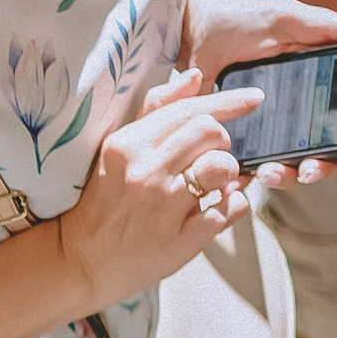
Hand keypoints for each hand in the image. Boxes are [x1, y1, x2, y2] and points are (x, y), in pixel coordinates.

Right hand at [54, 66, 259, 305]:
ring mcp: (163, 208)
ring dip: (229, 173)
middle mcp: (144, 173)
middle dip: (221, 142)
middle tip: (211, 156)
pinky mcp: (181, 240)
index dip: (227, 102)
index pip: (187, 111)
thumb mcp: (118, 150)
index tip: (254, 98)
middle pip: (210, 133)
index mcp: (126, 145)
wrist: (82, 261)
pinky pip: (232, 208)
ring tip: (213, 183)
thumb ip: (156, 110)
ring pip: (223, 168)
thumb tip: (194, 76)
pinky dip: (232, 205)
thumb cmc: (105, 202)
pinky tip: (214, 207)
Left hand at [187, 0, 336, 188]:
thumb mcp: (290, 20)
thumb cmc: (246, 20)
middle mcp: (299, 117)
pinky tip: (235, 180)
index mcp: (321, 91)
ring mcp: (267, 132)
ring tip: (270, 172)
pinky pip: (242, 168)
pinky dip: (241, 178)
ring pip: (287, 168)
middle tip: (309, 170)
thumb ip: (333, 29)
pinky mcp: (235, 140)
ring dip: (284, 177)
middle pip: (323, 157)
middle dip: (321, 169)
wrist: (195, 26)